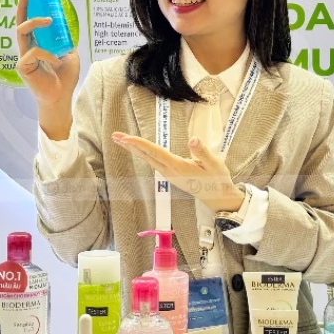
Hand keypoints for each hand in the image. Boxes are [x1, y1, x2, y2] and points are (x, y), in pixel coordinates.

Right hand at [14, 0, 79, 136]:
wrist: (62, 97)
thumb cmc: (64, 78)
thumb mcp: (70, 53)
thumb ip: (65, 40)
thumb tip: (67, 26)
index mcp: (37, 45)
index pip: (28, 23)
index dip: (26, 8)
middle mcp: (27, 49)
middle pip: (19, 24)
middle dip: (22, 7)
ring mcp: (24, 57)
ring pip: (21, 32)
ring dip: (35, 23)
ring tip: (49, 21)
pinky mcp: (23, 67)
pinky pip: (33, 52)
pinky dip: (47, 54)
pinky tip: (56, 61)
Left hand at [111, 133, 244, 213]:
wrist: (218, 198)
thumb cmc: (217, 179)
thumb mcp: (214, 164)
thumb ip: (202, 152)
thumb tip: (193, 139)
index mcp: (178, 167)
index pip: (155, 152)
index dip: (139, 144)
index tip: (125, 138)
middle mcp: (169, 171)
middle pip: (146, 155)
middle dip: (130, 145)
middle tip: (114, 135)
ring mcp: (169, 174)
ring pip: (147, 159)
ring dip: (134, 149)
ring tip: (121, 140)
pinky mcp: (171, 175)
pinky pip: (152, 162)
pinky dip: (143, 153)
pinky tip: (138, 149)